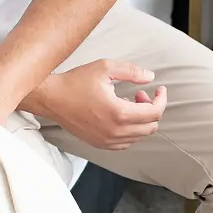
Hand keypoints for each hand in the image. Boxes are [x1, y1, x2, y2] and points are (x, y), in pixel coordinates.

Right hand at [38, 60, 166, 149]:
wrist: (51, 98)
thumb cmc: (76, 81)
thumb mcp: (104, 68)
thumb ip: (131, 71)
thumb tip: (150, 76)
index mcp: (119, 113)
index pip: (155, 113)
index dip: (161, 99)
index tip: (159, 89)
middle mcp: (115, 132)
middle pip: (151, 127)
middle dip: (151, 108)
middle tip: (139, 93)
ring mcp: (107, 140)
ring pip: (139, 136)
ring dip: (140, 119)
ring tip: (127, 102)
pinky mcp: (100, 144)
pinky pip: (126, 142)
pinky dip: (130, 130)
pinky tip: (120, 115)